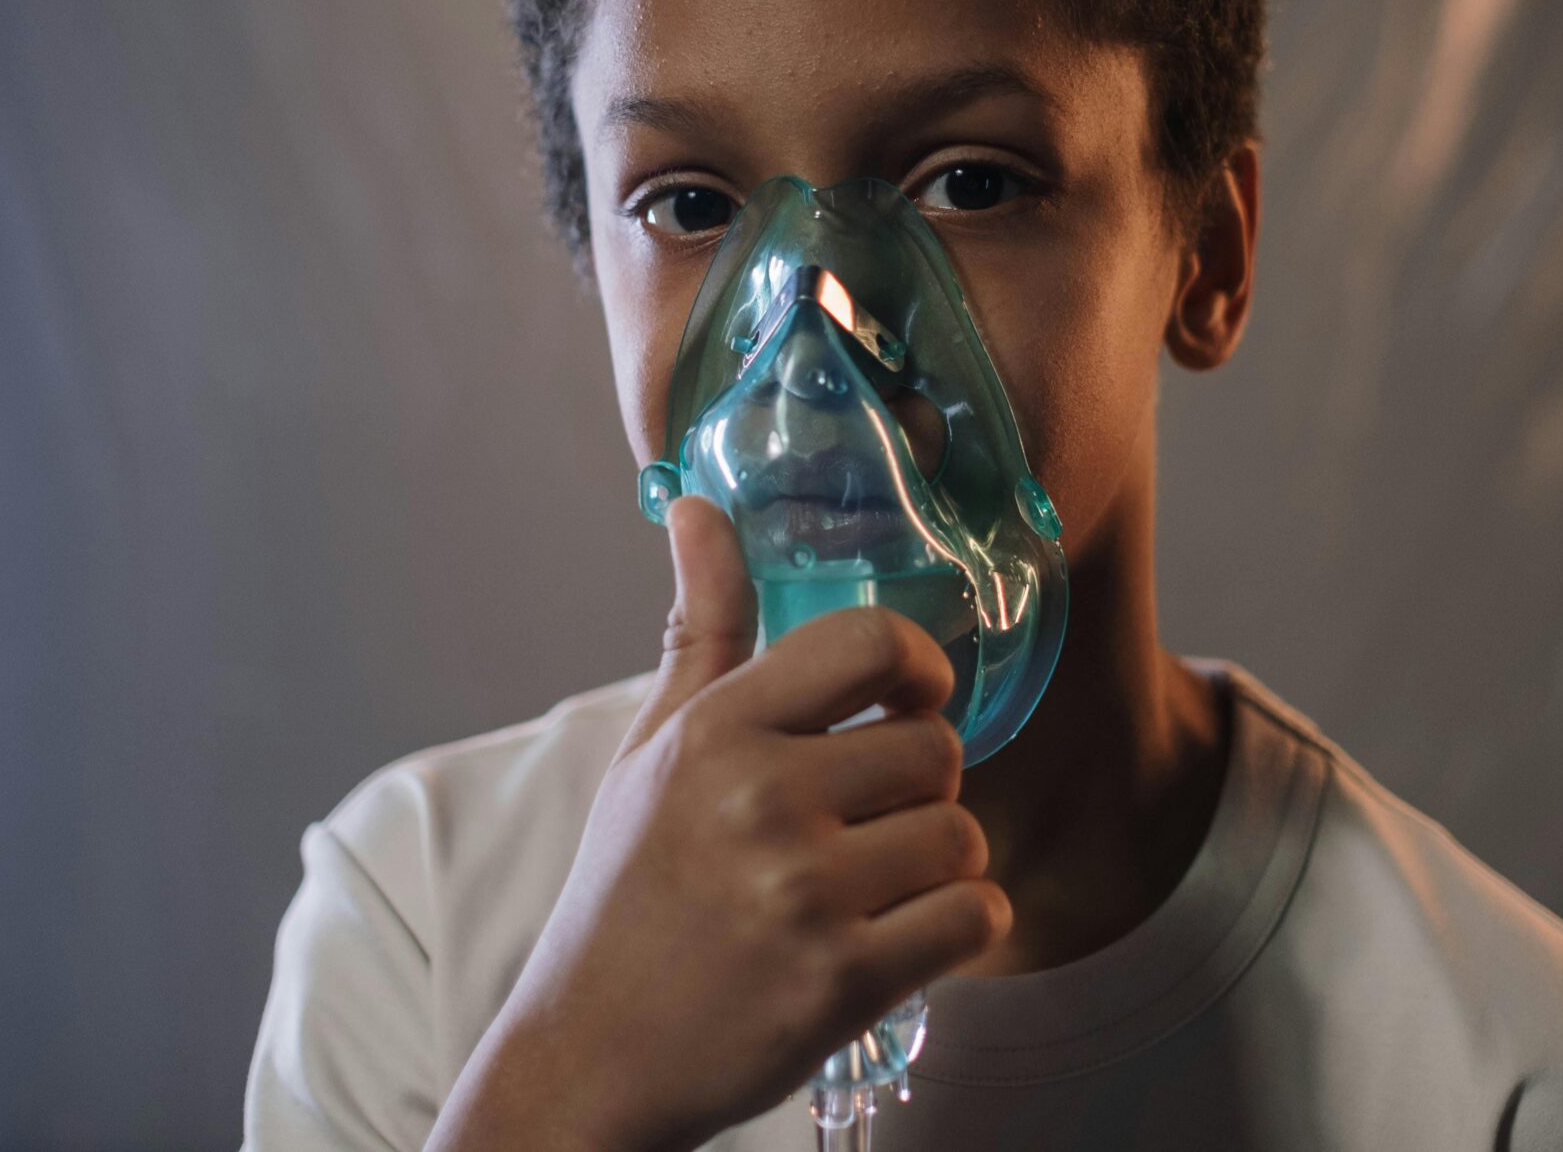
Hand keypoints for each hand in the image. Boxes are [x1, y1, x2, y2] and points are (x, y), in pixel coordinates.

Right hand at [426, 495, 1010, 1151]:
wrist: (589, 1056)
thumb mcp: (650, 750)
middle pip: (937, 749)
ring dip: (939, 868)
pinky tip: (901, 941)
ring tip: (872, 890)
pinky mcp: (841, 984)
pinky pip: (973, 919)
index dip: (920, 669)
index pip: (873, 642)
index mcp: (717, 732)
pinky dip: (958, 933)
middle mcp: (760, 800)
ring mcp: (801, 894)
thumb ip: (698, 629)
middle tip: (865, 830)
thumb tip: (698, 506)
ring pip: (962, 837)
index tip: (907, 703)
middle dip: (921, 790)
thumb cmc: (630, 891)